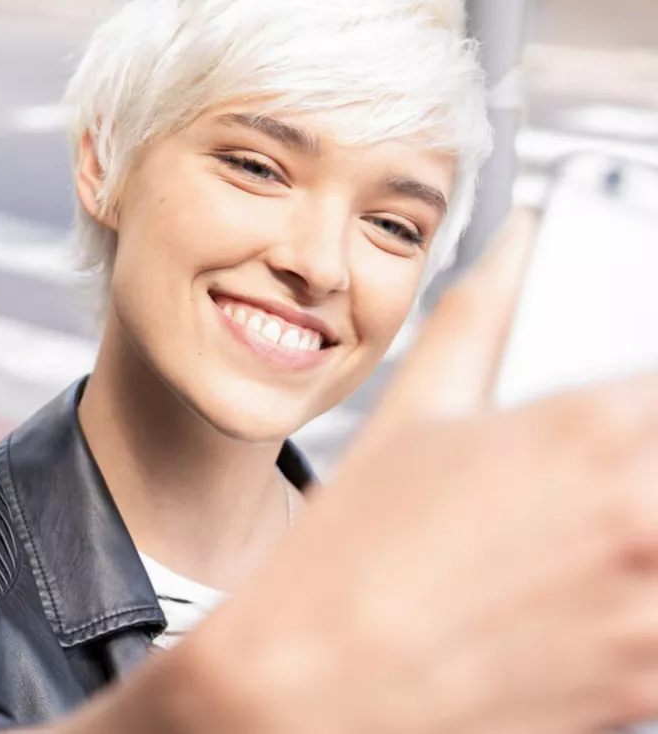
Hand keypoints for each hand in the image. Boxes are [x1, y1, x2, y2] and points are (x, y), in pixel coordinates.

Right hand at [182, 208, 657, 733]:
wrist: (311, 690)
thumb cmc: (348, 564)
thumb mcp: (411, 418)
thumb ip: (481, 316)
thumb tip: (519, 246)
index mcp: (594, 432)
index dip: (650, 397)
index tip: (635, 414)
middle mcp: (643, 518)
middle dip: (644, 469)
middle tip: (603, 488)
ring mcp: (653, 613)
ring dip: (648, 544)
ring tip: (593, 547)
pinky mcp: (651, 691)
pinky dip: (646, 612)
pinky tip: (591, 603)